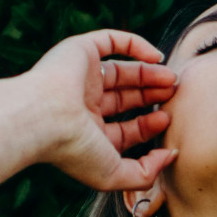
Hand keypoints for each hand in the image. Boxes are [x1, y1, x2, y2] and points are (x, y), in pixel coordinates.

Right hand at [25, 29, 178, 191]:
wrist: (42, 118)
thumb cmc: (75, 151)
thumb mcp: (114, 175)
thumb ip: (145, 174)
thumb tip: (170, 156)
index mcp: (87, 135)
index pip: (124, 130)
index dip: (148, 126)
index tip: (167, 122)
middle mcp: (83, 106)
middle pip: (125, 99)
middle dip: (151, 97)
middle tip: (174, 95)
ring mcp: (81, 78)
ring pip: (121, 72)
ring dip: (148, 74)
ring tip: (172, 79)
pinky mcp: (80, 51)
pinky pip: (111, 41)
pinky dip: (135, 45)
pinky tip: (157, 57)